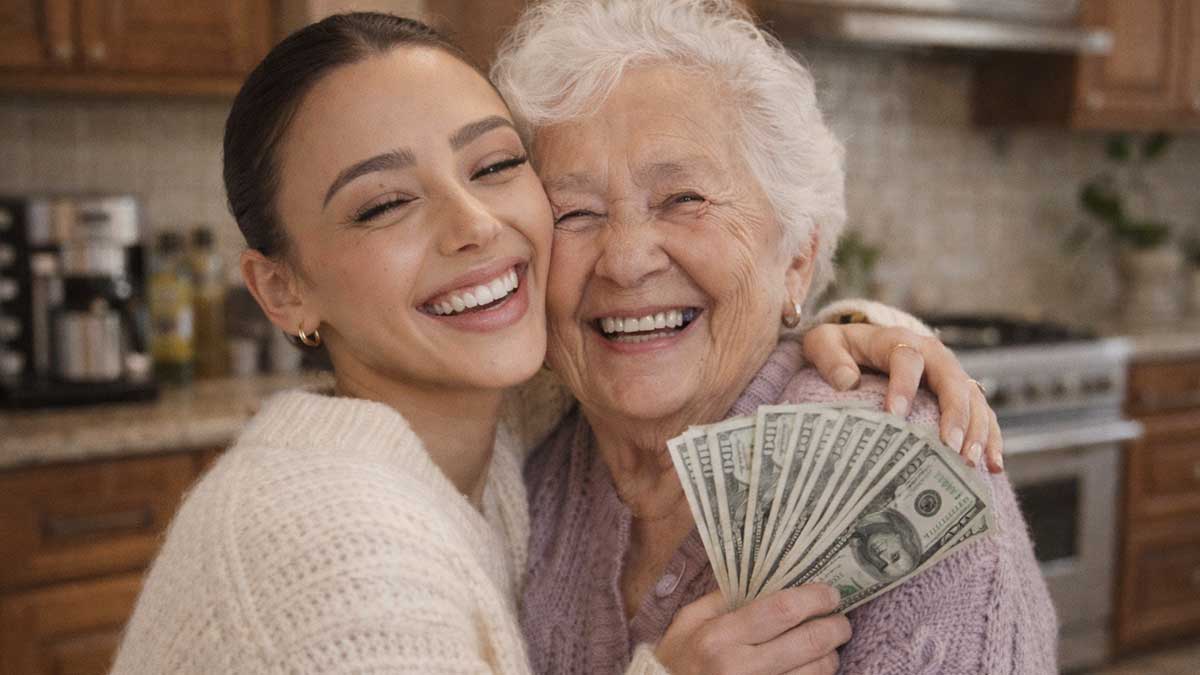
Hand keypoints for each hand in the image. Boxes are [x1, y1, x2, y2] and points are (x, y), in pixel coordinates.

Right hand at [655, 584, 849, 674]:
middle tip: (841, 620)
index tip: (830, 593)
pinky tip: (813, 668)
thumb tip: (765, 577)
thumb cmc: (677, 660)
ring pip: (816, 672)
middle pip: (808, 642)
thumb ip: (723, 598)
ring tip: (828, 645)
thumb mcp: (689, 622)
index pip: (781, 610)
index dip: (814, 598)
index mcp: (720, 636)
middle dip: (835, 627)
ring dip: (831, 655)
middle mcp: (740, 667)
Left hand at [802, 323, 1003, 472]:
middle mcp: (932, 355)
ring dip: (977, 430)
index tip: (894, 416)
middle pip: (952, 381)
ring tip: (969, 462)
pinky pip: (983, 414)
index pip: (907, 360)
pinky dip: (991, 439)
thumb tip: (847, 381)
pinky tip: (993, 466)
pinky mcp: (959, 394)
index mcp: (899, 341)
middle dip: (955, 415)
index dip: (903, 386)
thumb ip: (830, 358)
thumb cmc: (840, 348)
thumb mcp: (824, 343)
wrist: (859, 345)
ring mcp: (950, 374)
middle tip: (949, 448)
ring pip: (973, 399)